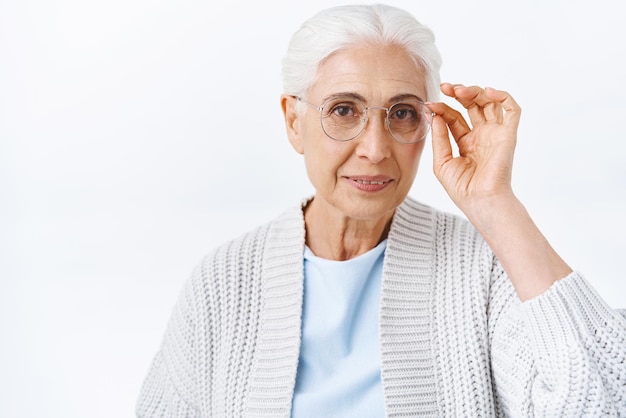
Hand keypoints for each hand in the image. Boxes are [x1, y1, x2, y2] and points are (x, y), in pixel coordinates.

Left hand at [427, 83, 520, 216]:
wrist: (480, 201)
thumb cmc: (462, 188)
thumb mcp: (441, 161)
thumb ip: (439, 138)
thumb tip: (435, 115)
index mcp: (466, 142)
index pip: (454, 117)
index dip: (442, 107)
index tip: (429, 104)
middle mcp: (482, 135)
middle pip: (472, 105)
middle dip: (459, 93)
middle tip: (446, 87)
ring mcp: (495, 134)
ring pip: (490, 102)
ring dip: (475, 91)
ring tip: (460, 90)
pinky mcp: (508, 134)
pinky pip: (513, 109)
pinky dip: (503, 96)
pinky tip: (487, 92)